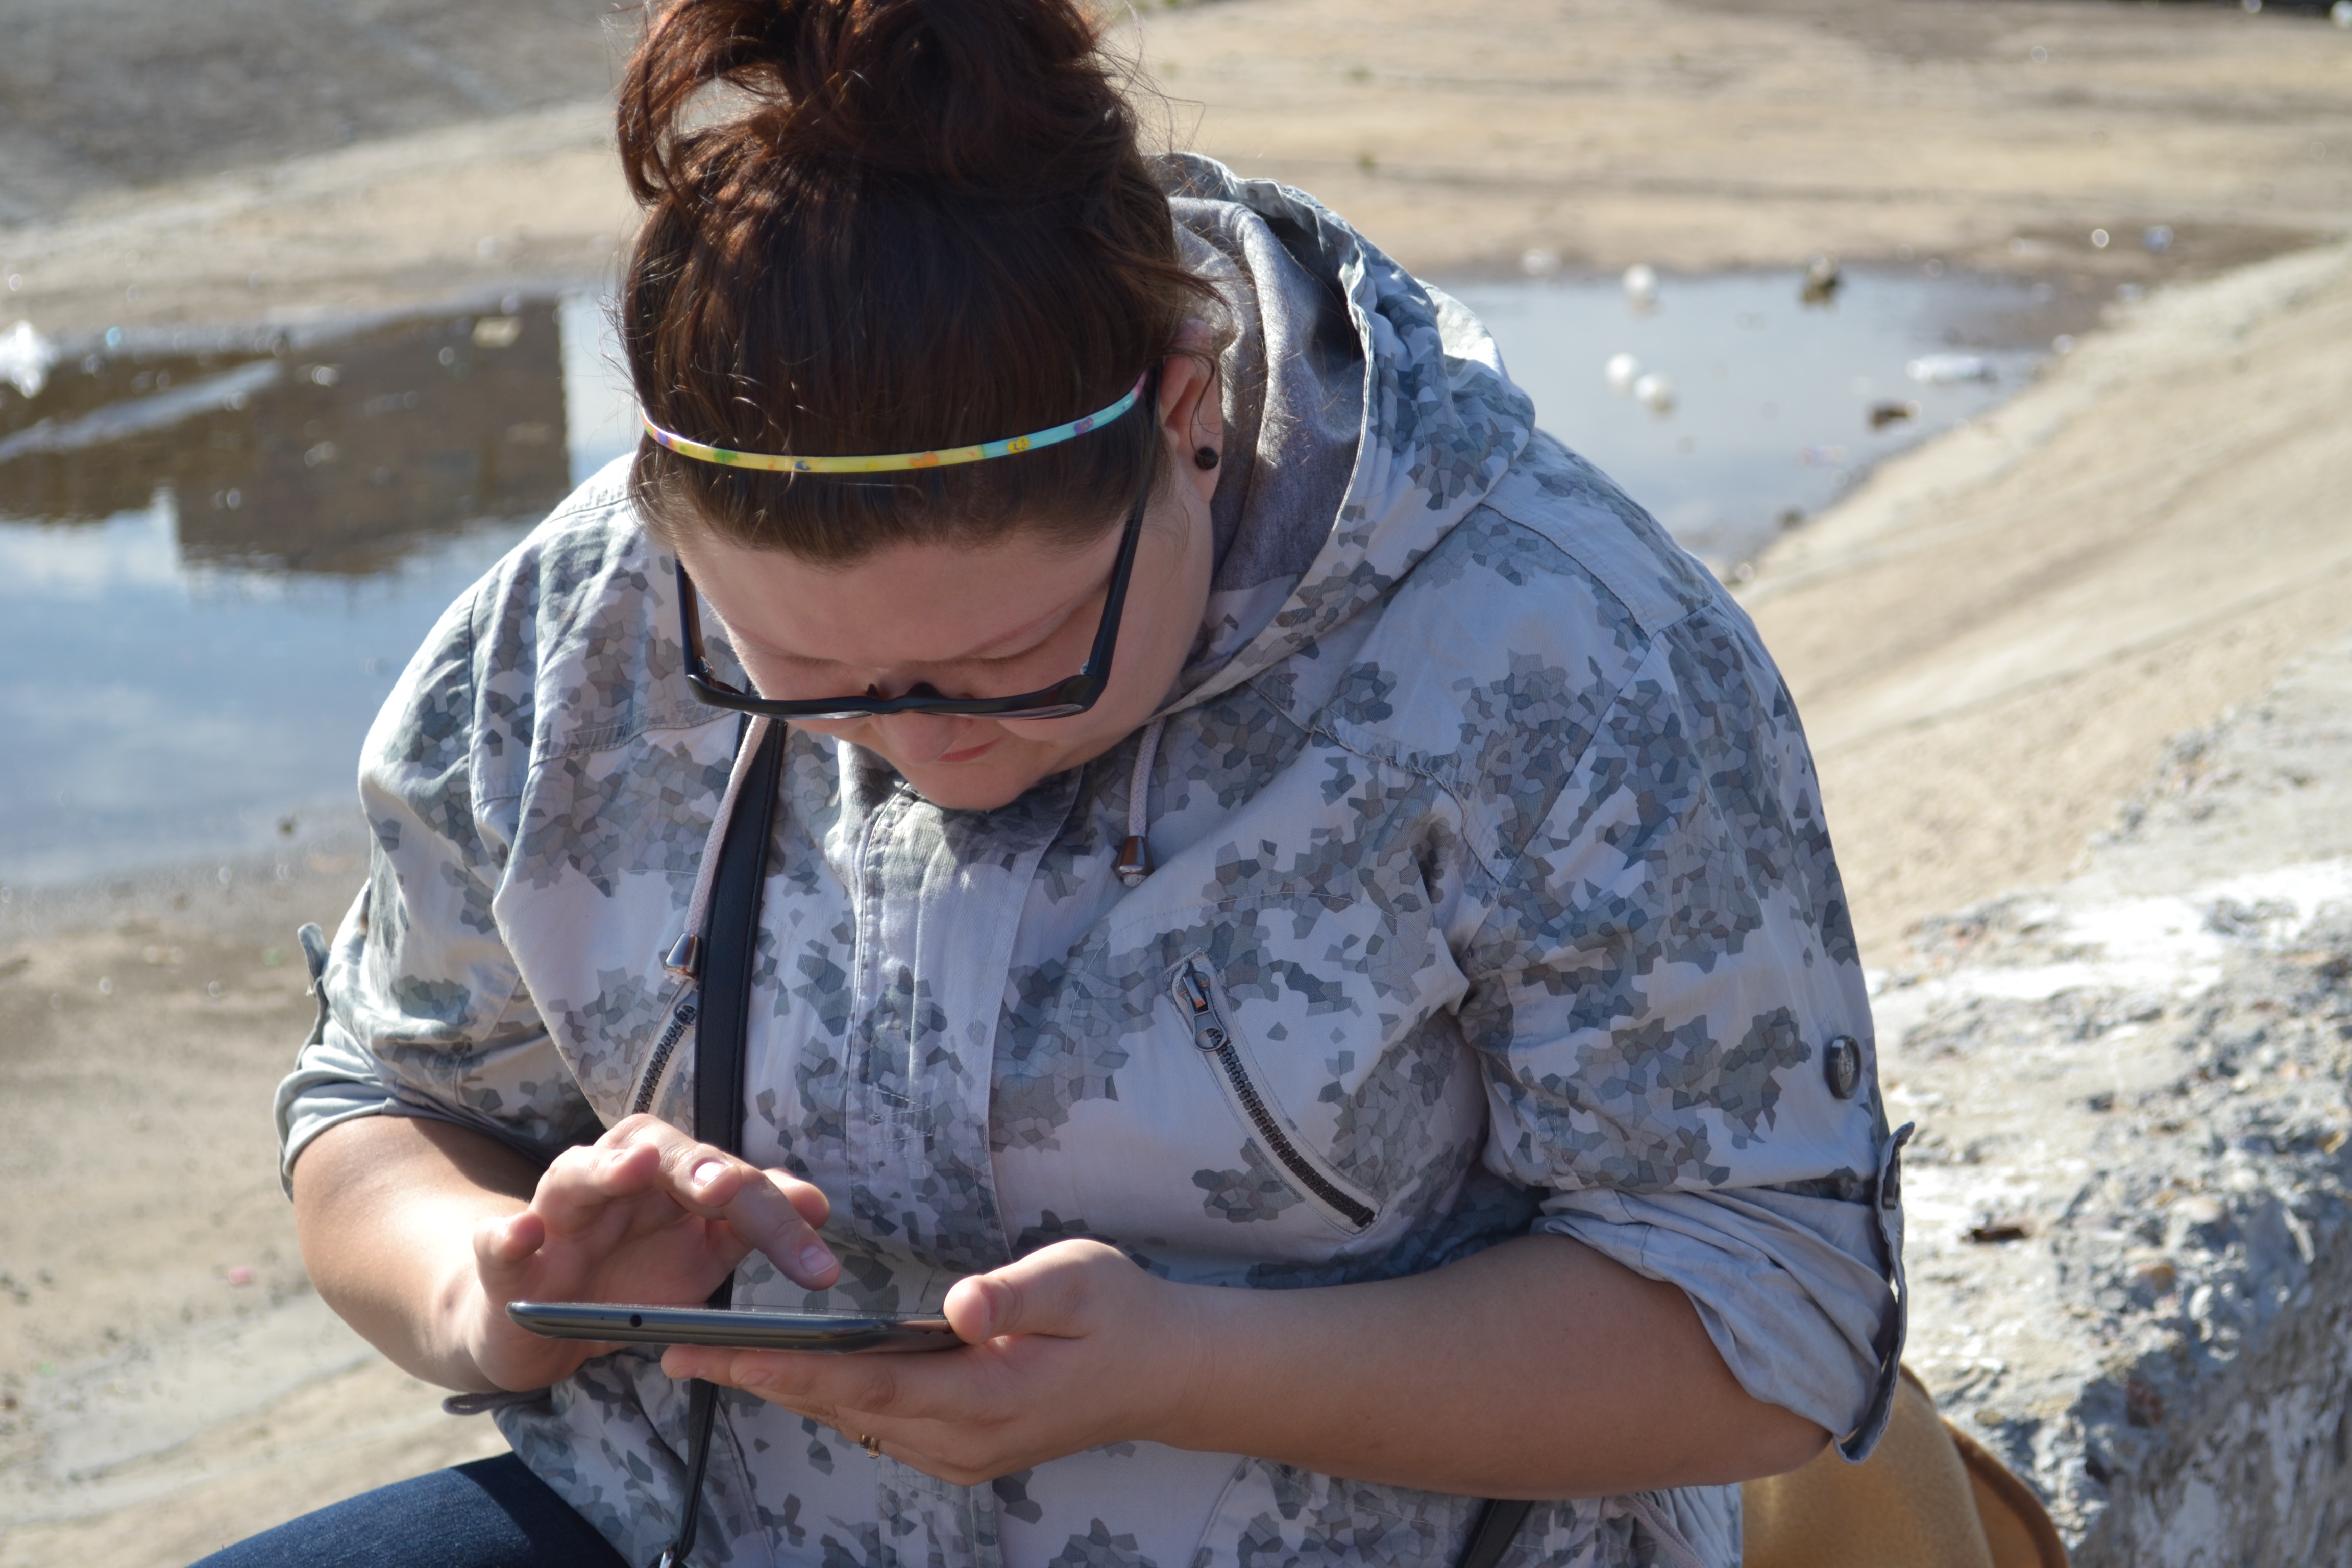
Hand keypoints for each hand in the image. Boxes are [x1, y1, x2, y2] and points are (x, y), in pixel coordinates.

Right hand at [460, 1113, 839, 1391]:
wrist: (540, 1327)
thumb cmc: (632, 1276)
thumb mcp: (702, 1253)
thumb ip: (755, 1226)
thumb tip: (816, 1203)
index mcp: (666, 1175)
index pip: (728, 1177)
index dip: (776, 1209)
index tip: (819, 1237)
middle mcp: (613, 1178)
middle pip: (664, 1159)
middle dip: (701, 1168)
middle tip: (731, 1188)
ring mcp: (555, 1213)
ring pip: (577, 1174)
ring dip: (608, 1169)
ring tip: (639, 1165)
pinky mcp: (506, 1257)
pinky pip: (500, 1240)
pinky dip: (509, 1234)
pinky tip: (524, 1233)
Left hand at [659, 1239, 1206, 1484]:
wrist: (1170, 1373)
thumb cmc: (1124, 1312)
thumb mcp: (1080, 1280)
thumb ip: (1018, 1294)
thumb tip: (959, 1306)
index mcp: (986, 1399)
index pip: (864, 1384)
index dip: (787, 1370)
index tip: (720, 1352)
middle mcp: (964, 1441)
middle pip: (843, 1409)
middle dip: (758, 1381)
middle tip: (672, 1352)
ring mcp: (963, 1455)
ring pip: (856, 1421)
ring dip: (788, 1392)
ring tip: (712, 1360)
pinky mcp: (965, 1450)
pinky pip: (883, 1424)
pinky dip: (832, 1399)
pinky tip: (794, 1373)